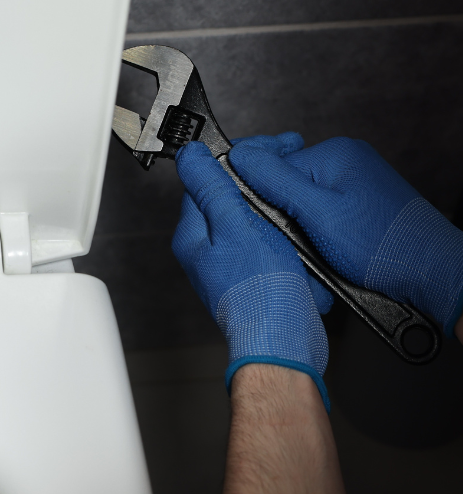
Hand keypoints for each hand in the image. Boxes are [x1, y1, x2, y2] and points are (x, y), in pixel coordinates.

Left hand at [173, 142, 332, 406]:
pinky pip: (275, 247)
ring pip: (257, 222)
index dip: (237, 161)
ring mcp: (233, 265)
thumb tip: (190, 155)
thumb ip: (212, 188)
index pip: (206, 180)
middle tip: (288, 176)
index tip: (267, 151)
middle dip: (263, 188)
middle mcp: (208, 251)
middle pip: (232, 199)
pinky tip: (302, 243)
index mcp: (193, 235)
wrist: (285, 342)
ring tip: (298, 213)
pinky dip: (291, 241)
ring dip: (281, 215)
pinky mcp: (258, 277)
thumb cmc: (259, 291)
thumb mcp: (236, 226)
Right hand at [230, 133, 462, 333]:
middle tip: (301, 245)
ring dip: (303, 231)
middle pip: (288, 186)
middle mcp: (346, 160)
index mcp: (334, 153)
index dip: (264, 201)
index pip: (273, 168)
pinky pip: (323, 212)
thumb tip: (239, 156)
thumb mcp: (318, 215)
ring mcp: (356, 181)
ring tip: (322, 252)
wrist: (430, 272)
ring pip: (304, 203)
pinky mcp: (361, 202)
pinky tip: (332, 251)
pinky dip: (320, 234)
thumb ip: (276, 182)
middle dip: (287, 219)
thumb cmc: (383, 246)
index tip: (271, 226)